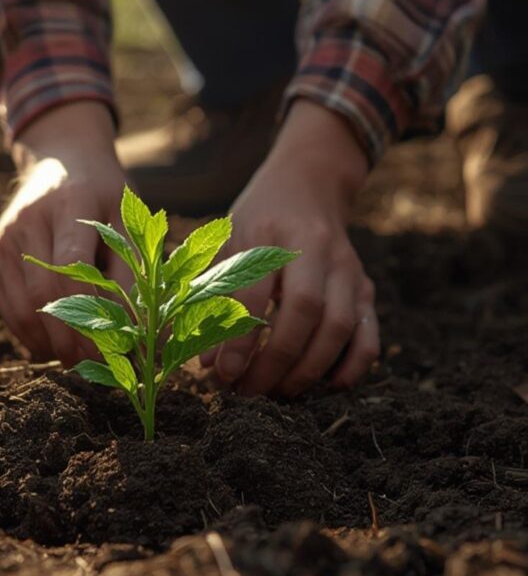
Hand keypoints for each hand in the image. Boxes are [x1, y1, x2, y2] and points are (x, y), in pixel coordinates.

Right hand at [0, 102, 128, 365]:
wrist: (61, 159)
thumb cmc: (105, 195)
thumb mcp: (129, 220)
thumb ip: (137, 273)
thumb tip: (154, 333)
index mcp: (67, 203)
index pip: (70, 269)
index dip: (90, 317)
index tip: (112, 350)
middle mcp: (26, 220)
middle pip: (42, 296)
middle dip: (70, 340)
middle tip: (95, 366)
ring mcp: (2, 240)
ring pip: (21, 309)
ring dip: (50, 344)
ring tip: (78, 360)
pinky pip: (8, 309)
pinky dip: (31, 335)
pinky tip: (56, 342)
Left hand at [206, 101, 379, 395]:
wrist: (308, 182)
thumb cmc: (258, 219)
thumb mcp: (226, 242)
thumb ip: (211, 296)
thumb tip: (206, 363)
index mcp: (270, 233)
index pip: (255, 293)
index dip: (238, 339)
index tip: (223, 373)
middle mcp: (315, 248)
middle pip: (305, 311)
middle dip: (276, 361)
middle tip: (249, 392)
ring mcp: (346, 267)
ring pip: (339, 325)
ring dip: (309, 369)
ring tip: (278, 393)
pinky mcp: (366, 285)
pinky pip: (369, 331)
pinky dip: (353, 364)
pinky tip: (328, 386)